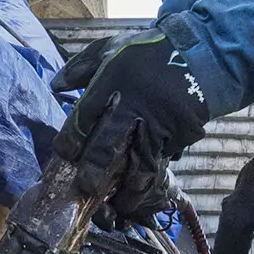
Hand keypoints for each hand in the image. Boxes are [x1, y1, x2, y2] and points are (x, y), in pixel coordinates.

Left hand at [51, 28, 208, 222]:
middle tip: (87, 190)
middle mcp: (131, 107)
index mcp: (110, 84)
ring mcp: (156, 123)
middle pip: (107, 147)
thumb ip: (81, 67)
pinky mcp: (178, 134)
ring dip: (129, 190)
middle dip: (94, 173)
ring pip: (138, 164)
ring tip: (121, 206)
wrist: (198, 54)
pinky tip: (147, 192)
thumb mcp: (111, 47)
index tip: (68, 155)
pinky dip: (155, 180)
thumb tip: (55, 86)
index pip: (82, 119)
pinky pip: (163, 161)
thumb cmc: (148, 52)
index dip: (71, 142)